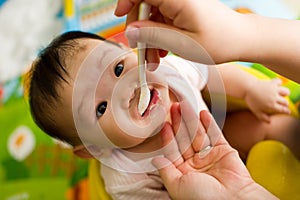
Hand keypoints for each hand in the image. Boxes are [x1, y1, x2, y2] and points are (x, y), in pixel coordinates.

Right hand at [115, 0, 245, 68]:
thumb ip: (153, 34)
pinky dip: (160, 35)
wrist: (242, 40)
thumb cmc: (219, 41)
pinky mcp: (183, 10)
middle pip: (144, 5)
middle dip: (140, 31)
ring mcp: (181, 3)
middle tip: (143, 55)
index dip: (127, 1)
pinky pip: (163, 20)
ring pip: (153, 16)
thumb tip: (129, 30)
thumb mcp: (182, 43)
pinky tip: (163, 50)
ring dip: (150, 38)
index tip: (120, 16)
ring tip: (155, 59)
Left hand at [152, 103, 277, 199]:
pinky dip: (209, 123)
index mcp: (183, 172)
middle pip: (184, 138)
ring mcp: (210, 156)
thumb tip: (155, 160)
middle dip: (178, 122)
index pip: (173, 150)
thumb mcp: (177, 186)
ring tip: (184, 104)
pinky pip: (215, 134)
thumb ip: (166, 171)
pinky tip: (202, 113)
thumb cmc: (203, 198)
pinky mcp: (224, 151)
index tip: (163, 123)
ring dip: (191, 119)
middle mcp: (195, 163)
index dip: (168, 136)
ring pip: (198, 134)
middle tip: (173, 106)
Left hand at [245, 78, 290, 121]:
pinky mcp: (272, 83)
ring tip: (282, 94)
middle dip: (285, 104)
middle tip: (284, 104)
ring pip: (286, 92)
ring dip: (285, 93)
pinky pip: (279, 82)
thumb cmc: (251, 101)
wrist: (247, 88)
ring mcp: (274, 90)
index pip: (283, 109)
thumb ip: (263, 117)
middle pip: (285, 102)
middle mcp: (274, 98)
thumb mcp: (256, 111)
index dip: (286, 111)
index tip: (287, 111)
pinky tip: (276, 85)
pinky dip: (279, 83)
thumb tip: (270, 122)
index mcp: (271, 105)